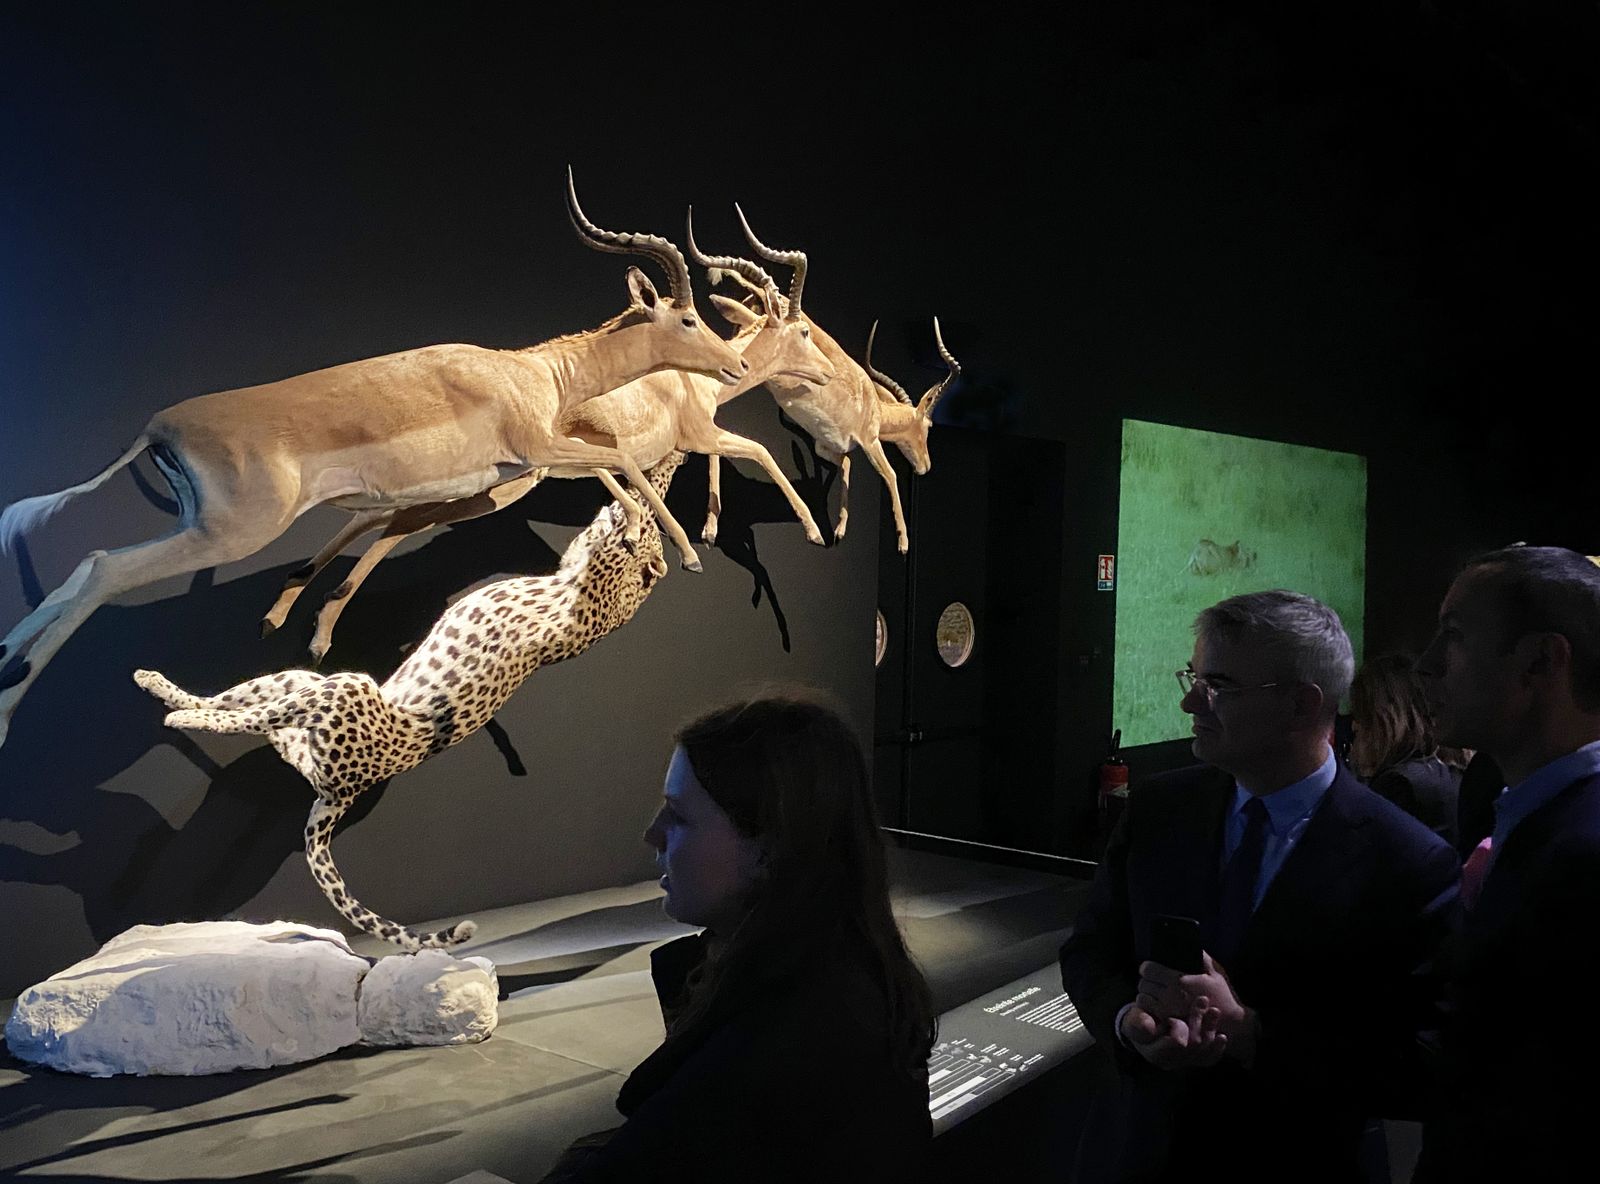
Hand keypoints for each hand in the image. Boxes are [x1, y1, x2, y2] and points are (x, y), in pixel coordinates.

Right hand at [1119, 998, 1228, 1069]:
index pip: (1175, 1042)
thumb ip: (1139, 1023)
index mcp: (1155, 1053)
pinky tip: (1222, 1036)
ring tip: (1214, 1010)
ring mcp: (1184, 1062)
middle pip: (1193, 1046)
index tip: (1177, 1012)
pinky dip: (1217, 1048)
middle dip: (1199, 1022)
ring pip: (1203, 1050)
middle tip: (1203, 1000)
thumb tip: (1149, 1027)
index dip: (1179, 1027)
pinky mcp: (1194, 1060)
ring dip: (1210, 1028)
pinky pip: (1209, 1059)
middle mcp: (1172, 1062)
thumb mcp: (1133, 1021)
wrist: (1144, 1029)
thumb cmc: (1138, 1022)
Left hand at [1137, 952, 1257, 1063]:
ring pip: (1142, 998)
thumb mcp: (1215, 973)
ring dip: (1146, 994)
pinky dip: (1149, 1007)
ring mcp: (1168, 1011)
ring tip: (1153, 992)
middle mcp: (1171, 996)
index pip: (1149, 969)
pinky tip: (1156, 1005)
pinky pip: (1148, 1012)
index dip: (1147, 967)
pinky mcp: (1168, 1023)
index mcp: (1180, 980)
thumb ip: (1202, 958)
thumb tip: (1193, 945)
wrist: (1229, 1023)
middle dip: (1146, 980)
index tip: (1149, 967)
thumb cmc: (1222, 996)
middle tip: (1152, 980)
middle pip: (1143, 983)